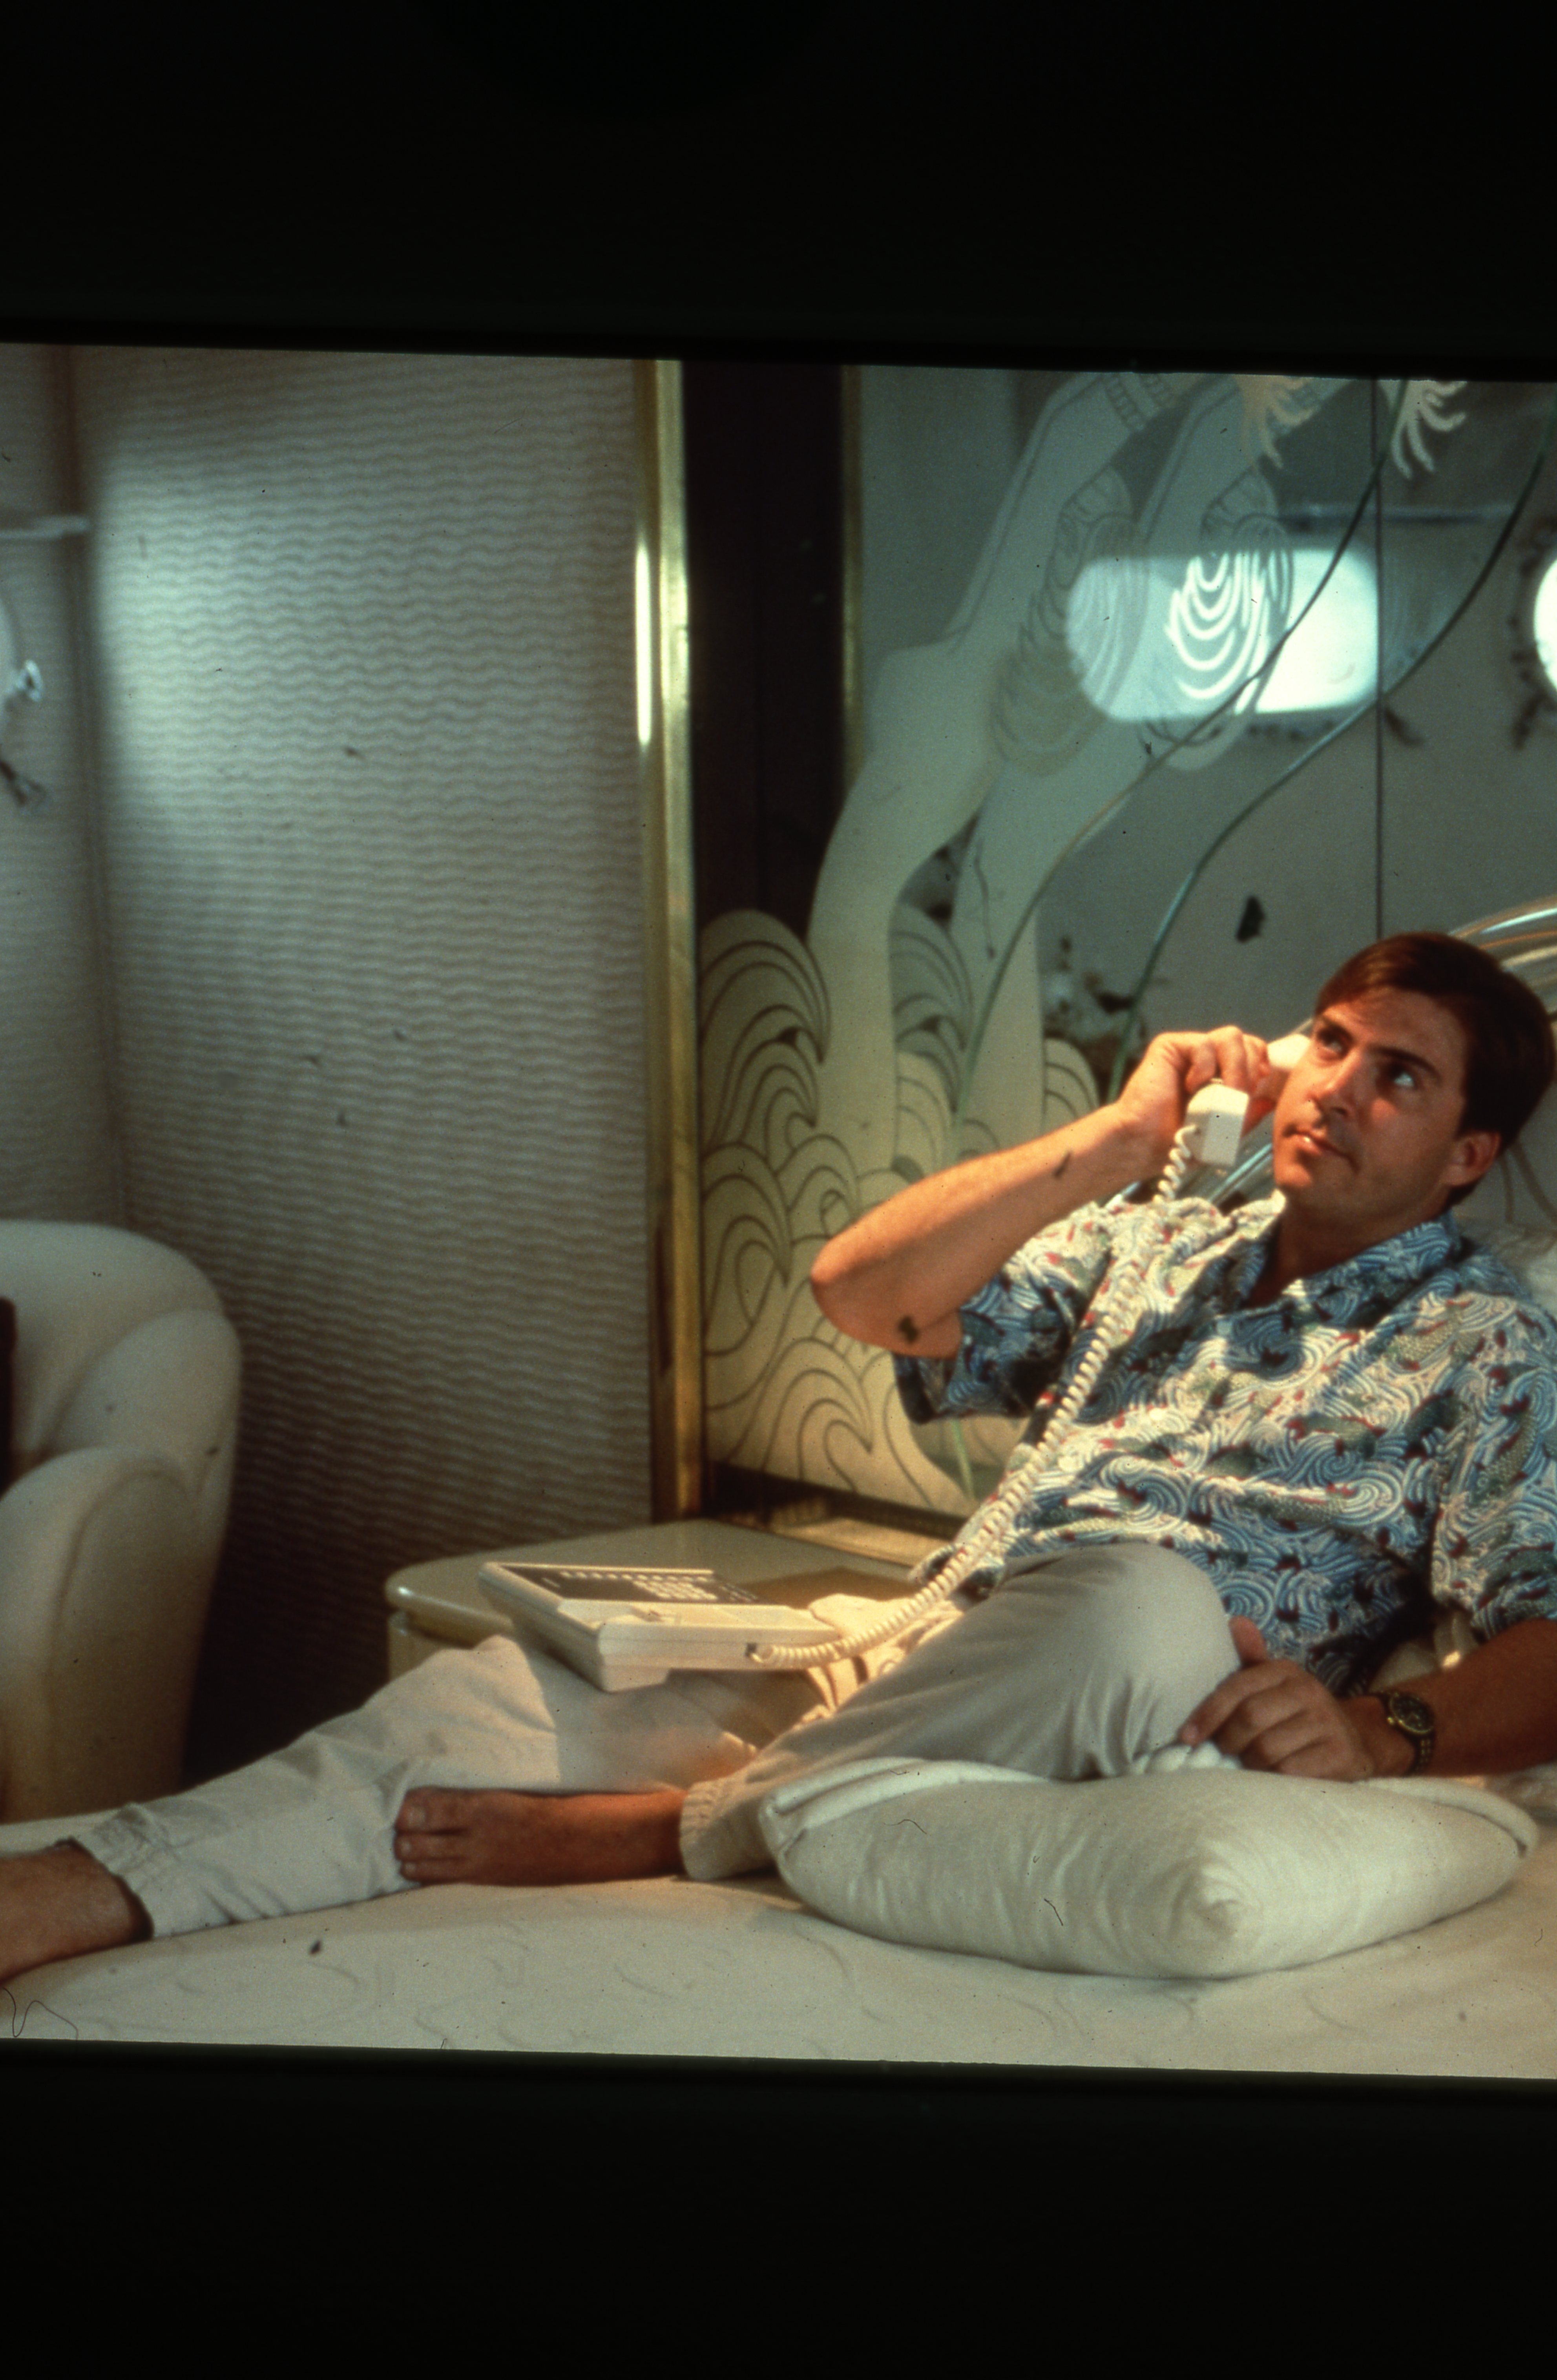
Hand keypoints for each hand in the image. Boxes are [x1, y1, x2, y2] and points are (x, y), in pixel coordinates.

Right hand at [1112, 1026, 1279, 1174]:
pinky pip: (1203, 1043)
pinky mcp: (1170, 1047)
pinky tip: (1192, 1086)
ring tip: (1224, 1092)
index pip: (1253, 1051)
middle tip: (1239, 1096)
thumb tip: (1270, 1101)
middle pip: (1247, 1041)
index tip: (1260, 1084)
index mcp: (1221, 1074)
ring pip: (1231, 1036)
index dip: (1261, 1063)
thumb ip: (1247, 1115)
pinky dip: (1204, 1067)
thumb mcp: (1224, 1133)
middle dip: (1251, 1069)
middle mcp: (1206, 1059)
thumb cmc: (1179, 1142)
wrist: (1145, 1145)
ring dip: (1235, 1067)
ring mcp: (1189, 1051)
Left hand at [1179, 1619, 1379, 1779]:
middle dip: (1228, 1740)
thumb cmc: (1298, 1712)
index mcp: (1285, 1671)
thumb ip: (1251, 1658)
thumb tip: (1234, 1622)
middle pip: (1250, 1719)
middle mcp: (1308, 1692)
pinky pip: (1289, 1772)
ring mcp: (1326, 1723)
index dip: (1208, 1713)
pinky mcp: (1338, 1754)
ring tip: (1249, 1765)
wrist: (1357, 1739)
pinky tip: (1271, 1777)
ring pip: (1266, 1749)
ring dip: (1249, 1763)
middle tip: (1224, 1752)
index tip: (1187, 1736)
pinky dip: (1272, 1778)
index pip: (1237, 1688)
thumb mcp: (1275, 1683)